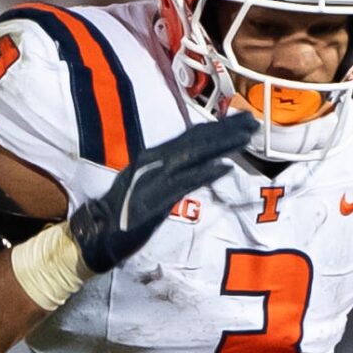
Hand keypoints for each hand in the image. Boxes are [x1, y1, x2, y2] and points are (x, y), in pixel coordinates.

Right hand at [65, 115, 254, 272]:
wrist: (98, 232)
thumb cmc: (126, 210)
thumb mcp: (151, 183)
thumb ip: (172, 171)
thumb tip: (199, 163)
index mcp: (155, 156)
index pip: (192, 137)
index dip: (219, 127)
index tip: (243, 121)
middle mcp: (155, 160)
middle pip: (196, 140)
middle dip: (226, 130)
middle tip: (253, 123)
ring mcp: (155, 179)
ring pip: (193, 156)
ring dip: (222, 145)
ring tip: (245, 138)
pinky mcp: (155, 200)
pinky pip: (184, 184)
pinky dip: (204, 173)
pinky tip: (224, 166)